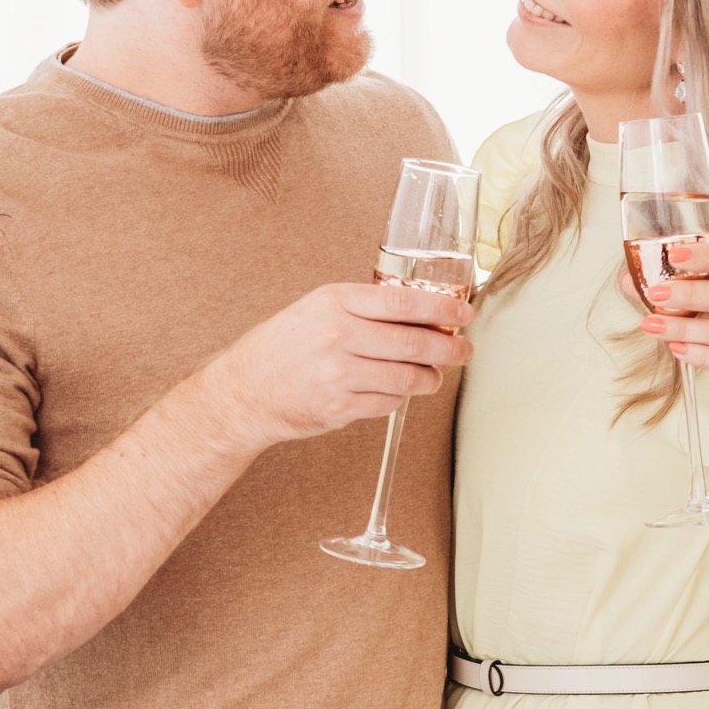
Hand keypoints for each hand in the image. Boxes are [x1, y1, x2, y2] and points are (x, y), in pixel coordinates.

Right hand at [201, 282, 474, 451]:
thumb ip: (365, 307)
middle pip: (414, 342)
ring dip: (429, 378)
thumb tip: (424, 312)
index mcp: (335, 301)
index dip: (443, 308)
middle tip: (464, 351)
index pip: (404, 302)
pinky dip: (400, 398)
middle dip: (449, 348)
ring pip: (407, 378)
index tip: (464, 313)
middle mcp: (338, 335)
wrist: (244, 390)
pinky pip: (388, 403)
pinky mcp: (338, 407)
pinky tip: (396, 391)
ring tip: (432, 376)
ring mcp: (338, 374)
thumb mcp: (319, 308)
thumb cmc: (285, 345)